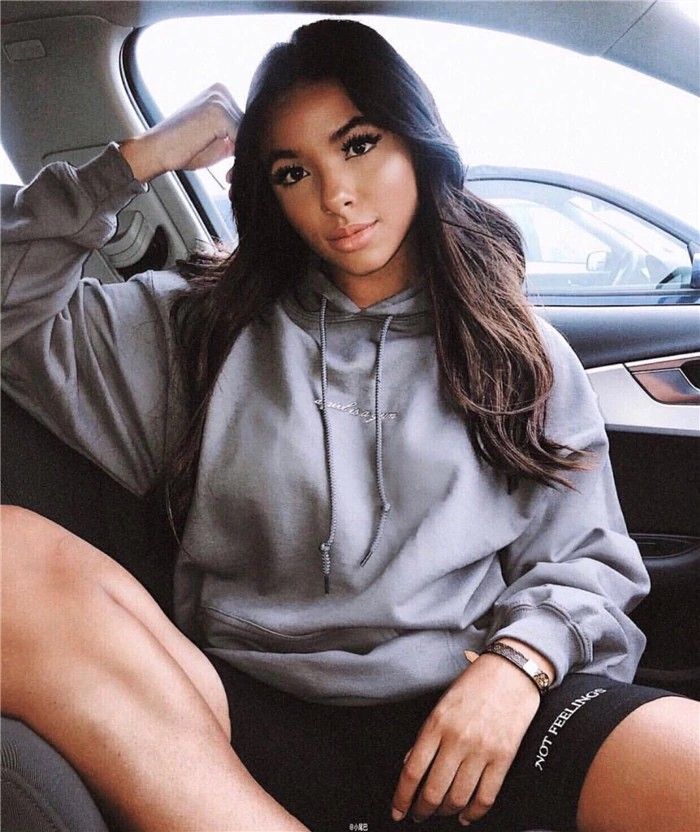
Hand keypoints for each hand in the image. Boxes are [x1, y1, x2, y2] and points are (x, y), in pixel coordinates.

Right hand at [119, 83, 241, 182]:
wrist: (155, 151)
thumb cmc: (182, 149)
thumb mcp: (217, 141)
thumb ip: (236, 137)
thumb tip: (259, 143)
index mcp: (220, 93)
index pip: (246, 122)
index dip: (245, 148)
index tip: (235, 171)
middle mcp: (221, 91)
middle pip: (249, 127)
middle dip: (244, 154)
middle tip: (232, 177)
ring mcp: (220, 100)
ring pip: (247, 134)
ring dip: (242, 160)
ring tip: (230, 178)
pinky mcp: (219, 114)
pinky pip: (241, 141)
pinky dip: (238, 161)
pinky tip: (229, 175)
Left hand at [390, 654, 540, 825]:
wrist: (512, 670)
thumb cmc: (476, 683)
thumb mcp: (442, 703)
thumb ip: (426, 735)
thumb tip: (411, 764)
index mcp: (437, 723)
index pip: (412, 771)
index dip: (401, 797)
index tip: (397, 810)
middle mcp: (457, 739)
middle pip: (433, 790)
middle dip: (422, 810)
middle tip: (418, 814)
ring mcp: (481, 750)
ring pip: (458, 798)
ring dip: (446, 812)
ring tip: (440, 813)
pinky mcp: (503, 758)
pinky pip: (486, 796)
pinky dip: (474, 813)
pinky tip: (466, 815)